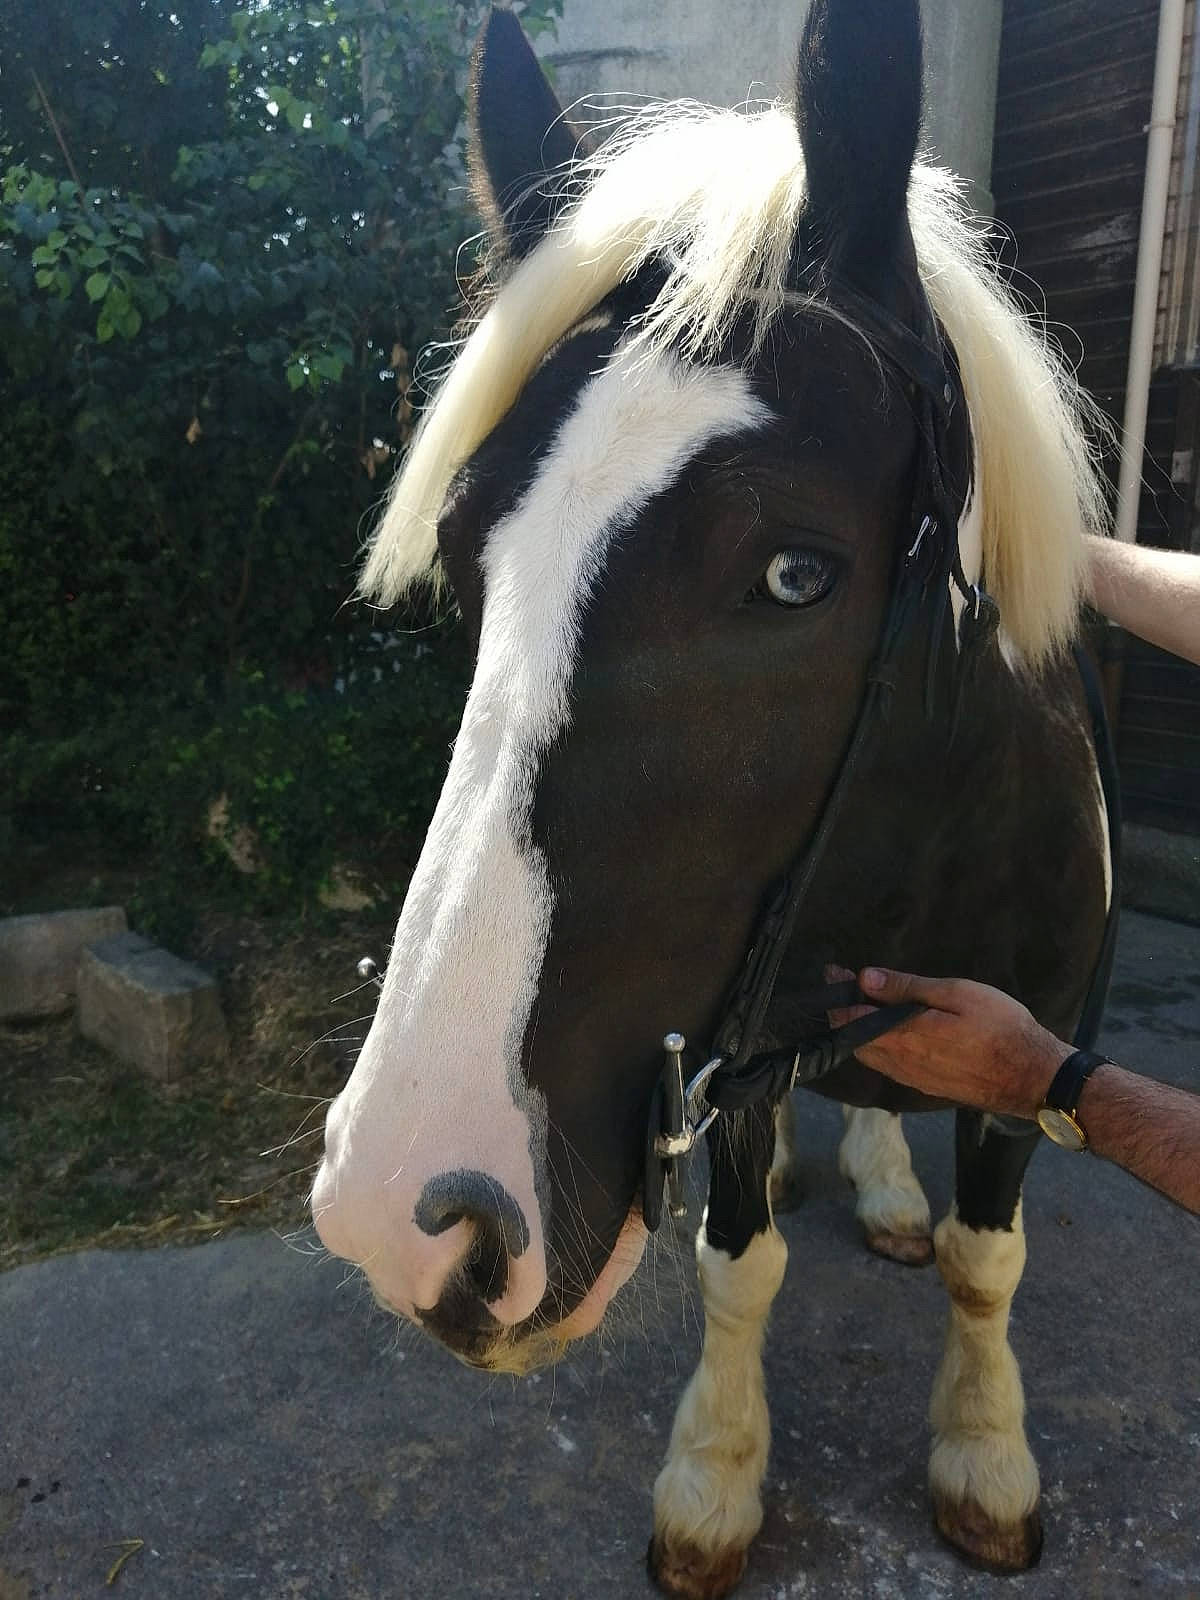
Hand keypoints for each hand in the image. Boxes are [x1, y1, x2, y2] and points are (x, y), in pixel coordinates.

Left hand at [826, 965, 1074, 1117]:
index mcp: (903, 1038)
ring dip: (860, 1030)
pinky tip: (889, 1030)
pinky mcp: (926, 1086)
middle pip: (854, 1039)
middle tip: (847, 984)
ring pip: (871, 1054)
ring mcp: (912, 1078)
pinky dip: (878, 1045)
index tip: (833, 973)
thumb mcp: (956, 995)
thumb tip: (866, 979)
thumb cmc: (1000, 1028)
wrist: (1032, 1076)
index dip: (837, 995)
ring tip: (865, 1002)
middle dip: (845, 1011)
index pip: (850, 1019)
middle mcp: (900, 1063)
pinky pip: (889, 1065)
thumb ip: (908, 988)